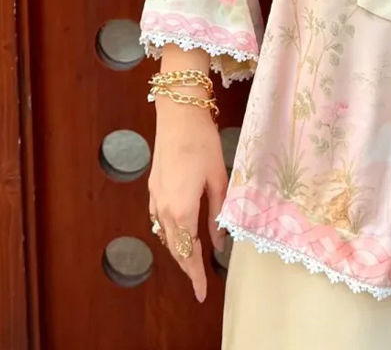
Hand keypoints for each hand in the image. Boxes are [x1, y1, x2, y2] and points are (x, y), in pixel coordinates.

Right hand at [148, 101, 228, 302]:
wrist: (178, 114)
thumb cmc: (202, 143)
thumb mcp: (218, 179)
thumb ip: (217, 213)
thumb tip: (219, 242)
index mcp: (181, 210)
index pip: (188, 252)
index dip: (195, 274)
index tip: (201, 293)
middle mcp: (163, 209)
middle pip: (174, 247)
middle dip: (187, 266)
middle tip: (199, 281)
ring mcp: (155, 198)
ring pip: (165, 235)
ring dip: (178, 249)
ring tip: (194, 259)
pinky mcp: (153, 187)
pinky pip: (159, 220)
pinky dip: (170, 233)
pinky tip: (179, 231)